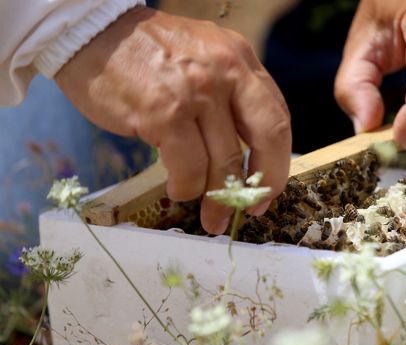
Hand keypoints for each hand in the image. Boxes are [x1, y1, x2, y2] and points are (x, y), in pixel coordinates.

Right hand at [55, 6, 290, 233]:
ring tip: (211, 217)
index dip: (278, 161)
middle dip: (263, 181)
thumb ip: (231, 94)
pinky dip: (186, 188)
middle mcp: (226, 70)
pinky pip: (188, 168)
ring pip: (224, 161)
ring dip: (218, 198)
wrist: (92, 31)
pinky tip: (178, 190)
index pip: (277, 117)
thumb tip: (248, 155)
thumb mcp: (205, 57)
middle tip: (251, 209)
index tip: (267, 188)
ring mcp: (196, 92)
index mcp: (240, 58)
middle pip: (268, 137)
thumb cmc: (148, 53)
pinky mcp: (164, 113)